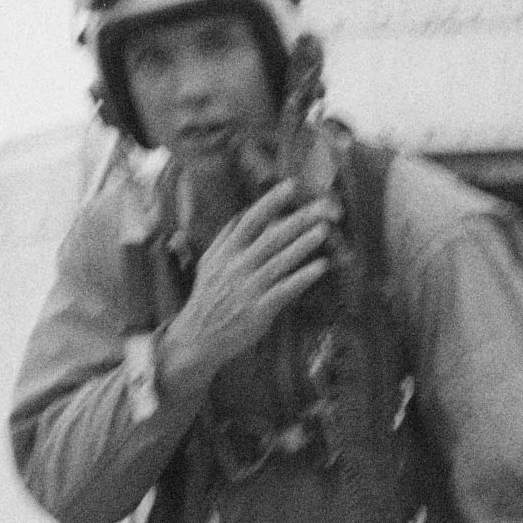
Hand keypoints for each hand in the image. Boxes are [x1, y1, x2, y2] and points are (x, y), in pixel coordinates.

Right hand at [163, 177, 339, 388]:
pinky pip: (285, 290)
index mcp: (227, 252)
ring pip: (280, 261)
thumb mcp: (209, 263)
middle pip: (272, 237)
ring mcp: (249, 288)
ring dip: (303, 245)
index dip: (271, 202)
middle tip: (322, 206)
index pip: (251, 220)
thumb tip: (241, 215)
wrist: (198, 337)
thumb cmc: (207, 298)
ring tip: (324, 230)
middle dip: (298, 220)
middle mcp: (238, 266)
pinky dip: (303, 277)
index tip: (291, 186)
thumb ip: (225, 238)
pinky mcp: (259, 310)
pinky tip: (321, 267)